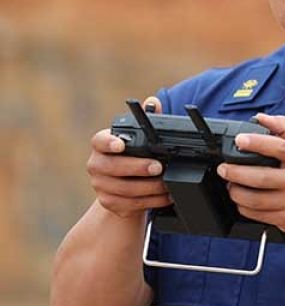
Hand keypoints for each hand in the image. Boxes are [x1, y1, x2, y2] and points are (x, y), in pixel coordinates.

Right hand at [87, 96, 171, 219]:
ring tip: (167, 184)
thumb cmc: (134, 155)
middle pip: (112, 167)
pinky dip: (150, 201)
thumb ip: (147, 119)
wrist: (126, 186)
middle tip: (158, 167)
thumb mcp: (141, 137)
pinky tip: (165, 197)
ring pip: (123, 189)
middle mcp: (96, 165)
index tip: (121, 145)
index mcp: (102, 145)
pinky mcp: (109, 202)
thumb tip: (153, 102)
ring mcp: (100, 185)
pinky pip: (130, 204)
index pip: (99, 141)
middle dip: (137, 167)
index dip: (108, 143)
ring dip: (148, 188)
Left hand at [217, 113, 284, 235]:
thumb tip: (260, 118)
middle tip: (224, 168)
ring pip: (256, 199)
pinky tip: (241, 200)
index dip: (257, 142)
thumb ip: (284, 128)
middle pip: (262, 177)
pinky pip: (258, 214)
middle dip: (236, 172)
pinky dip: (243, 207)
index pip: (279, 148)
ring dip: (236, 192)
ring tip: (230, 184)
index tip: (239, 140)